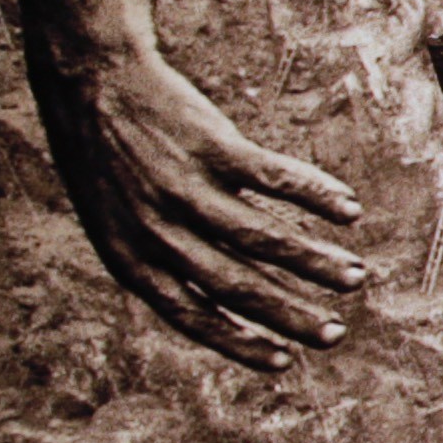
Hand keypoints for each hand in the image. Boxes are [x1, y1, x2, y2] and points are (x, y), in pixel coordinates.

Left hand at [28, 33, 367, 368]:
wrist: (88, 81)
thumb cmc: (106, 158)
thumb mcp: (114, 219)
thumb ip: (163, 255)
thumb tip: (232, 296)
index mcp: (129, 254)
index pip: (189, 313)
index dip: (239, 341)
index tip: (285, 360)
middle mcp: (156, 227)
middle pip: (234, 282)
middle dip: (290, 314)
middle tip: (334, 335)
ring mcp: (183, 185)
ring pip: (260, 237)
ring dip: (313, 262)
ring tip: (354, 278)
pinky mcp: (211, 144)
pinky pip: (274, 177)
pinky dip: (315, 196)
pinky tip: (348, 210)